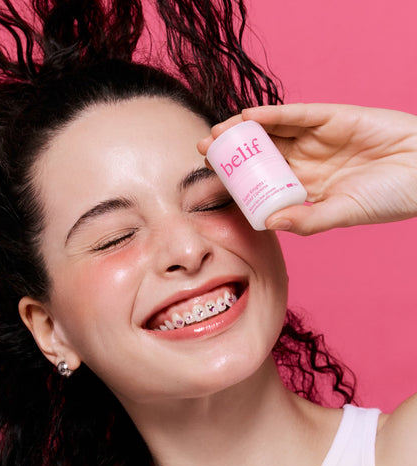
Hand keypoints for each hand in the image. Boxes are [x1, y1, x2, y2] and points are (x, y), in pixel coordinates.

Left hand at [198, 104, 416, 234]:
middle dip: (232, 151)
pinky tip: (248, 117)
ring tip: (217, 133)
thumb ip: (308, 220)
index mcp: (303, 187)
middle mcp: (304, 161)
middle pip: (259, 153)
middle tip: (204, 150)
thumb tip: (268, 222)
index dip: (237, 178)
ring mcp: (315, 139)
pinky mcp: (330, 117)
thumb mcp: (344, 212)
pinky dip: (272, 114)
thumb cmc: (390, 196)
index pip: (261, 180)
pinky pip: (295, 114)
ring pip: (271, 131)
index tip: (211, 178)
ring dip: (243, 130)